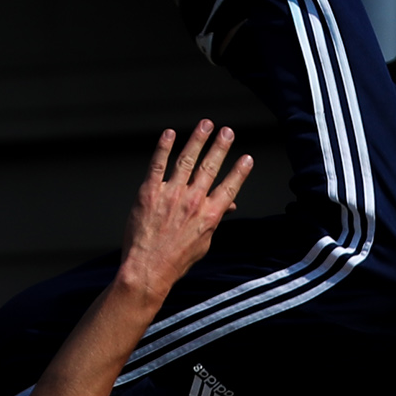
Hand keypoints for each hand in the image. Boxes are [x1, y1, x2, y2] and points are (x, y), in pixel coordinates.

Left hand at [115, 122, 254, 301]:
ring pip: (187, 160)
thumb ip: (214, 220)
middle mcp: (193, 202)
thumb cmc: (175, 261)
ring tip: (206, 124)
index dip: (240, 172)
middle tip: (227, 131)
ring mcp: (171, 195)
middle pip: (210, 167)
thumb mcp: (202, 243)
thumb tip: (228, 206)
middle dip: (220, 147)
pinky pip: (158, 164)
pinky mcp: (149, 193)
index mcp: (209, 216)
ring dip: (198, 139)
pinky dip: (164, 147)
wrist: (148, 270)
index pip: (229, 188)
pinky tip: (169, 134)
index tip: (247, 158)